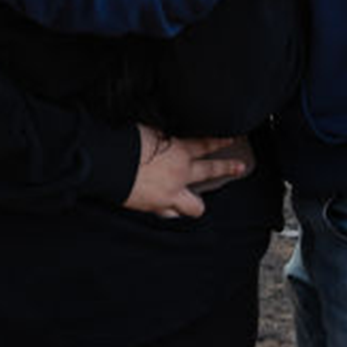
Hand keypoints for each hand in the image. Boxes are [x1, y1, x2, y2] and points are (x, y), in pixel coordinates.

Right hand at [123, 125, 246, 218]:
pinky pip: (168, 214)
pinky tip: (165, 209)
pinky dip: (167, 211)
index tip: (231, 139)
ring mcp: (170, 194)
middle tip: (239, 167)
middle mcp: (179, 173)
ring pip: (195, 206)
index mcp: (178, 151)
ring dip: (193, 204)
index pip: (205, 144)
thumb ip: (162, 137)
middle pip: (210, 171)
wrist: (107, 162)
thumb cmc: (124, 142)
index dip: (220, 141)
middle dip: (227, 168)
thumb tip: (165, 136)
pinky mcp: (155, 208)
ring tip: (193, 202)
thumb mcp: (148, 131)